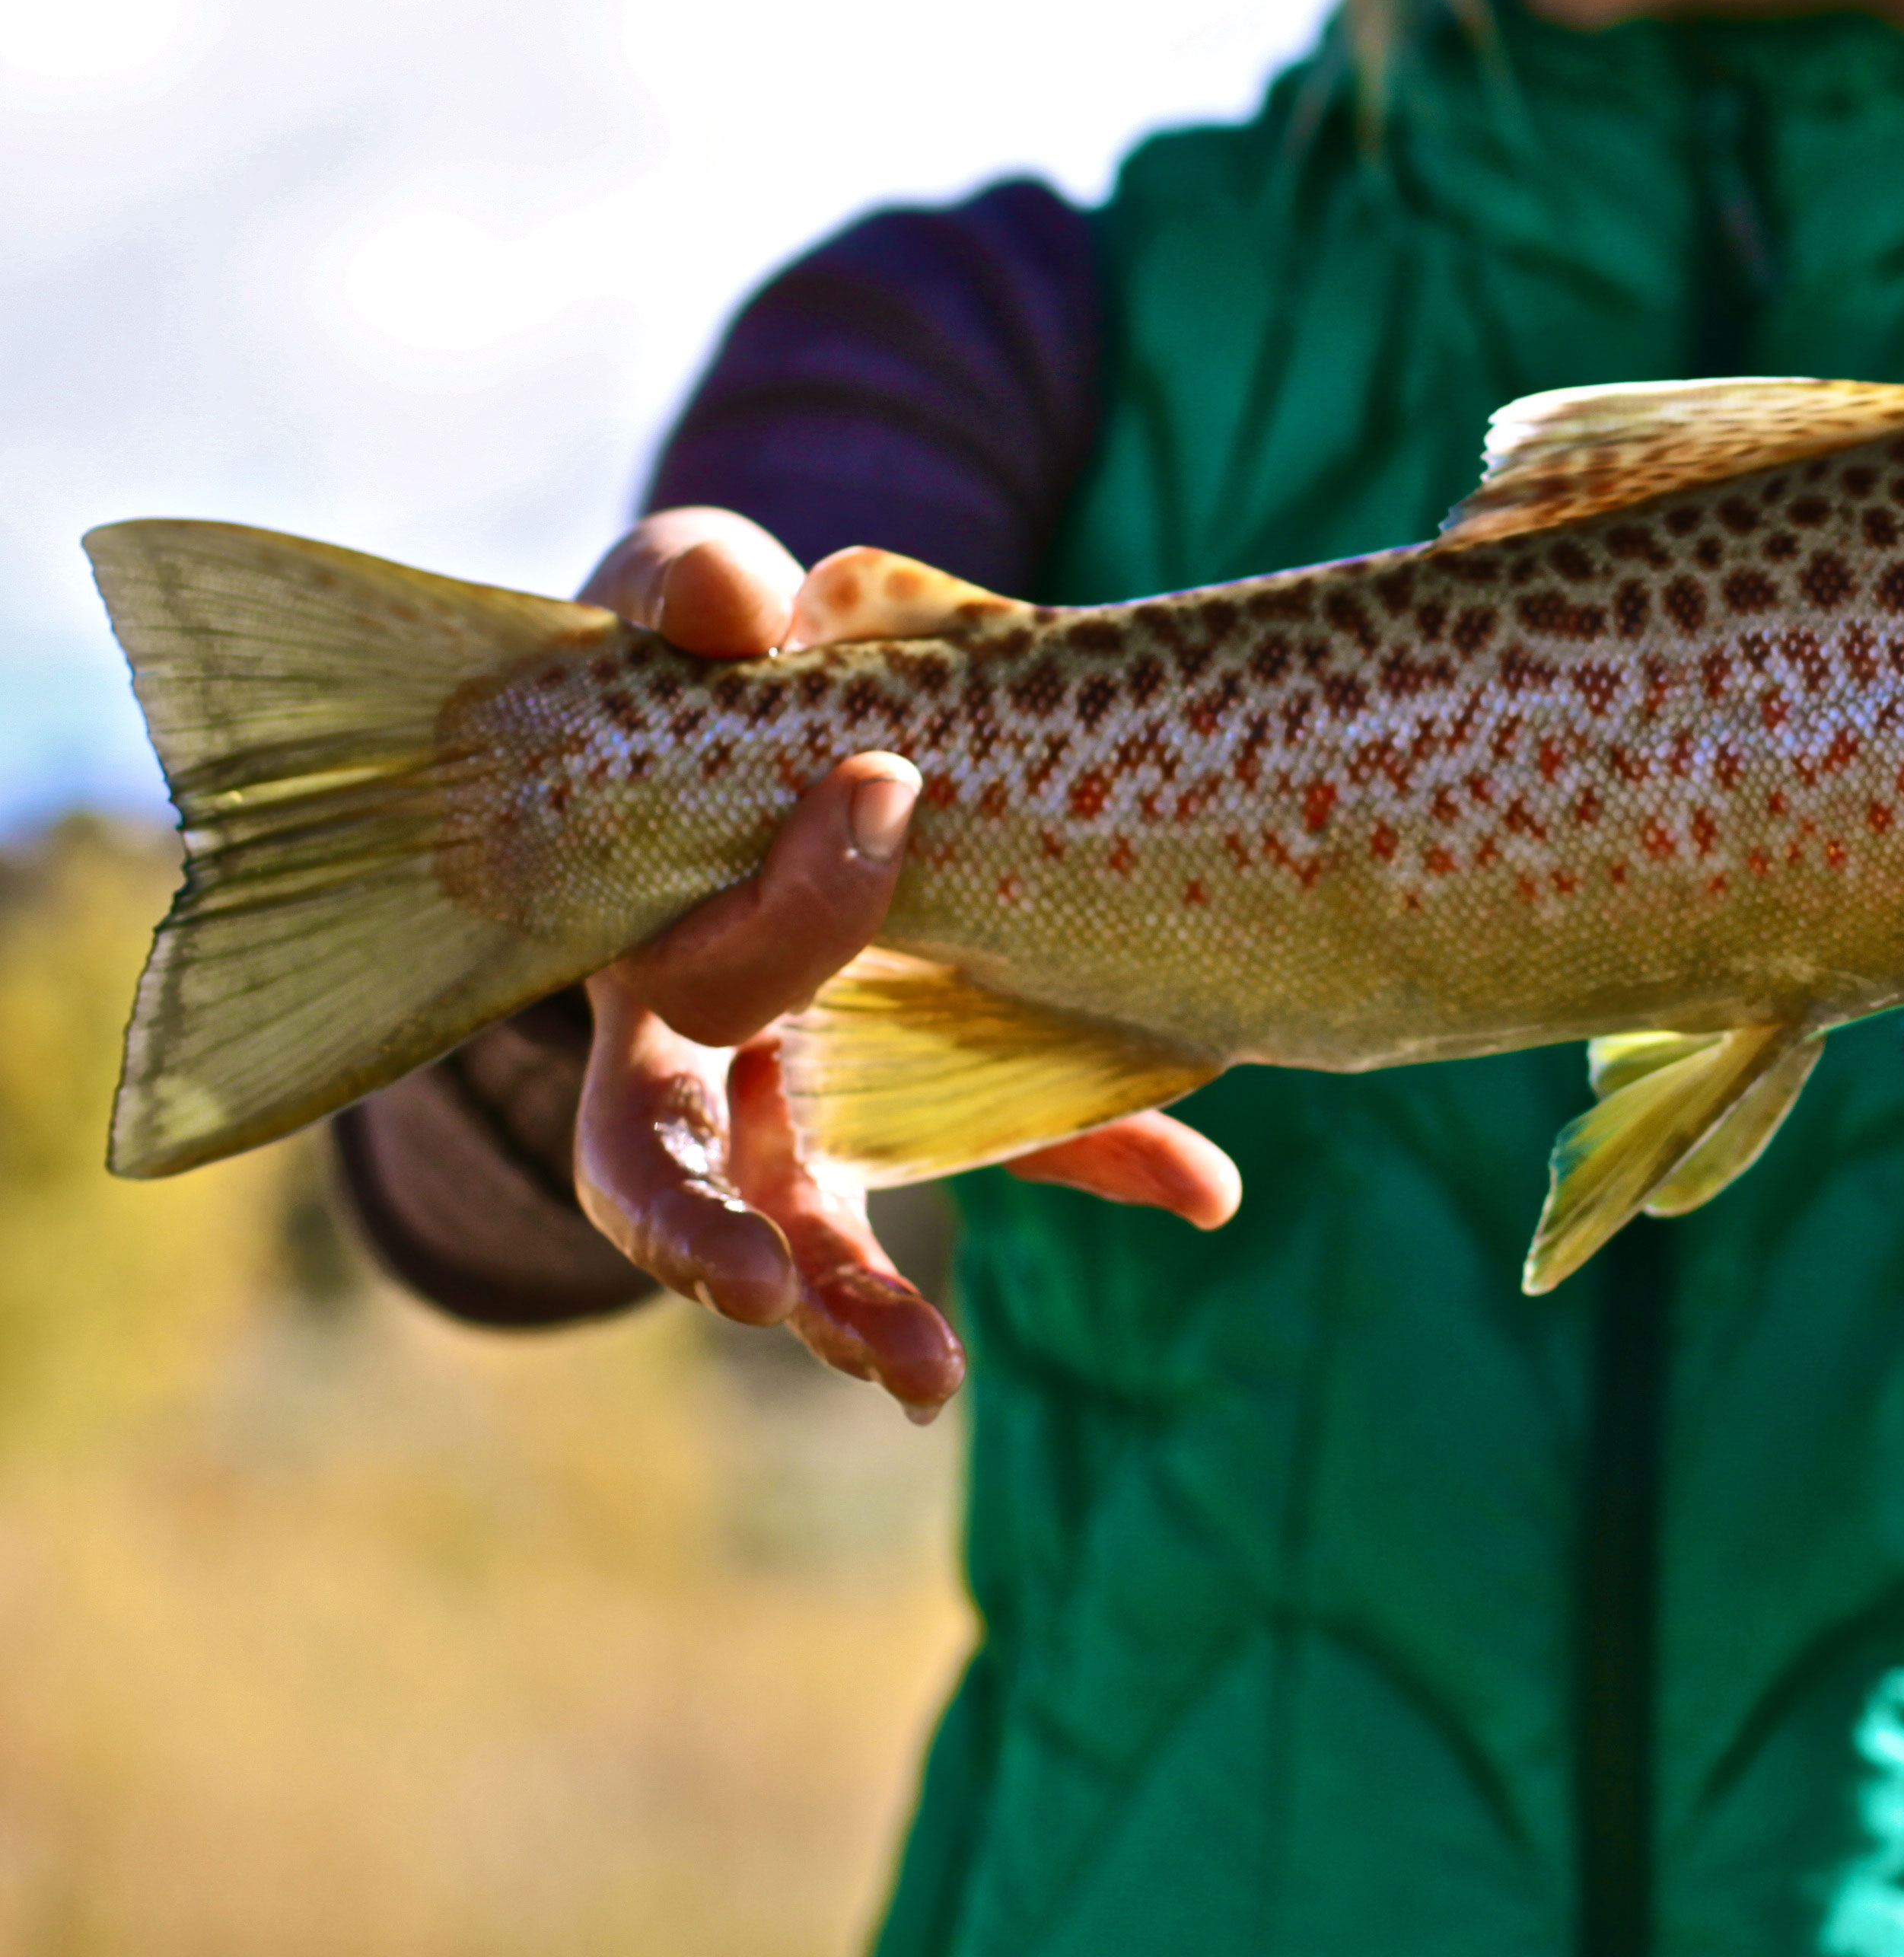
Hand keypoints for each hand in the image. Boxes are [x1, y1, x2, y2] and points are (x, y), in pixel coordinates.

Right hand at [570, 509, 1240, 1416]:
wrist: (786, 691)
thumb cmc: (701, 661)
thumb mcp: (687, 606)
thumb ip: (691, 592)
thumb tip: (735, 607)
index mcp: (637, 944)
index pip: (682, 977)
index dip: (783, 903)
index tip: (889, 789)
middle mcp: (705, 1045)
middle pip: (677, 1177)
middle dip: (714, 1236)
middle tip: (764, 1287)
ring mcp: (813, 1085)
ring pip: (816, 1219)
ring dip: (862, 1299)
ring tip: (924, 1375)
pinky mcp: (933, 1072)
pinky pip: (1011, 1131)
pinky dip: (1112, 1154)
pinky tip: (1203, 1186)